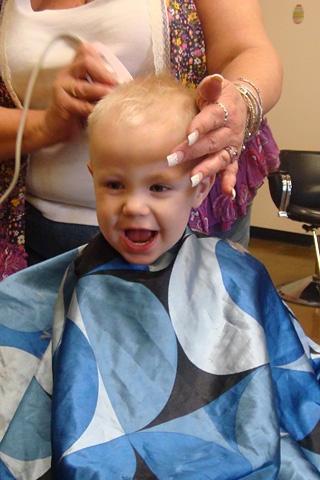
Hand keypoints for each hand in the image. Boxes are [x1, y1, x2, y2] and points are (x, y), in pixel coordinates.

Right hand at [42, 42, 116, 142]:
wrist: (56, 127)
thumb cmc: (77, 111)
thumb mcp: (90, 94)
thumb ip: (100, 85)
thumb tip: (123, 82)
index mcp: (74, 68)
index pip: (87, 52)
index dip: (103, 61)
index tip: (116, 75)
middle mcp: (66, 73)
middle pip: (86, 62)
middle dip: (105, 74)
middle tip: (117, 85)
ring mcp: (61, 87)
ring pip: (84, 87)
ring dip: (101, 92)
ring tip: (112, 98)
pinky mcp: (60, 102)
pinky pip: (80, 105)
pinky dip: (93, 109)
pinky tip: (101, 113)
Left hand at [167, 74, 246, 195]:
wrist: (240, 105)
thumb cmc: (218, 97)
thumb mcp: (216, 87)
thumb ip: (211, 86)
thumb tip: (214, 79)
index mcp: (225, 111)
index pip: (212, 118)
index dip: (201, 127)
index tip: (188, 135)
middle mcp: (230, 131)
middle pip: (211, 142)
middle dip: (193, 151)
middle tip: (173, 158)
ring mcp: (231, 146)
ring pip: (220, 159)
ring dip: (207, 169)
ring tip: (193, 179)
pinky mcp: (232, 157)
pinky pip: (232, 170)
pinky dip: (230, 181)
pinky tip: (228, 193)